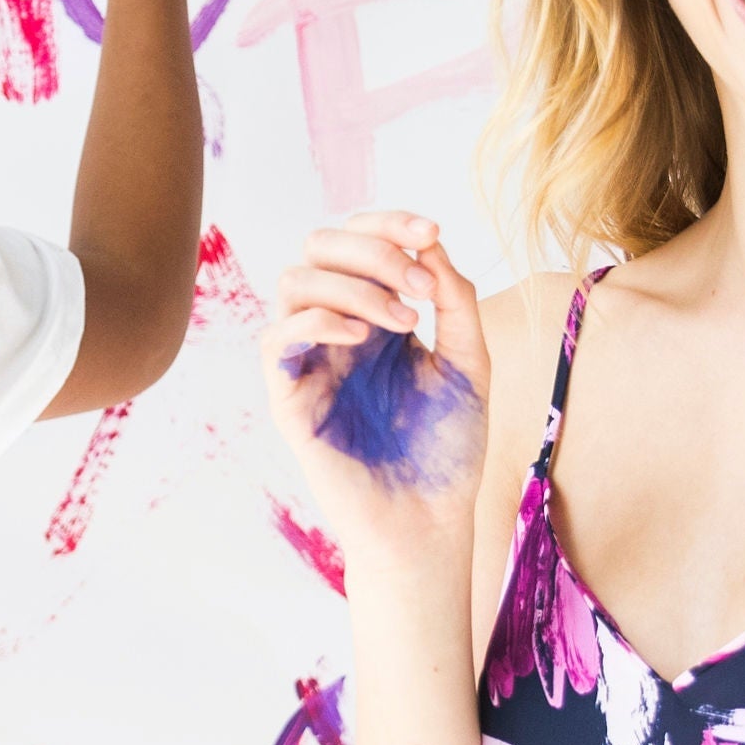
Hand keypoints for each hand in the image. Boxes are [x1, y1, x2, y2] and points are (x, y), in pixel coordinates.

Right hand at [259, 213, 488, 567]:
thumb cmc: (448, 448)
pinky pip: (276, 339)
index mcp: (376, 315)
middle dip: (371, 248)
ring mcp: (309, 361)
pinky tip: (363, 338)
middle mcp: (336, 330)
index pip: (359, 241)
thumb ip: (453, 300)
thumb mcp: (469, 361)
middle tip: (419, 285)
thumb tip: (429, 242)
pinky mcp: (289, 398)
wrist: (431, 521)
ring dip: (351, 284)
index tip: (432, 232)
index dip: (389, 223)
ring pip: (293, 281)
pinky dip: (316, 320)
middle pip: (318, 246)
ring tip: (404, 320)